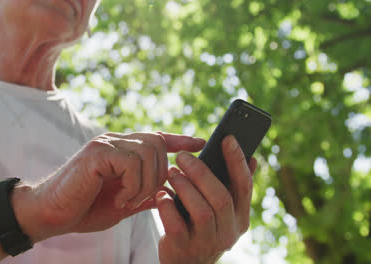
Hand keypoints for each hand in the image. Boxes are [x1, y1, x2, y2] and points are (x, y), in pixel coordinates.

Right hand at [12, 132, 205, 241]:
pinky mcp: (98, 152)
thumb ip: (144, 194)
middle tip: (142, 197)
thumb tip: (168, 193)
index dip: (180, 139)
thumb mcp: (122, 203)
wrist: (51, 214)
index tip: (201, 143)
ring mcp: (106, 144)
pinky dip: (132, 185)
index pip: (157, 138)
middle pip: (158, 144)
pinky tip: (119, 198)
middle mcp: (115, 141)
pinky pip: (131, 163)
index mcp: (122, 151)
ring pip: (148, 152)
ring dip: (145, 183)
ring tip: (128, 200)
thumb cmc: (84, 209)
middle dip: (160, 174)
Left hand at [156, 135, 256, 263]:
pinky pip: (176, 225)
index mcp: (240, 217)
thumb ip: (231, 186)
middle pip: (221, 197)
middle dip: (201, 173)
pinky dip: (168, 206)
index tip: (228, 138)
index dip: (237, 160)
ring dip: (184, 187)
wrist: (185, 263)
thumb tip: (252, 158)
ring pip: (201, 211)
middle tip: (182, 156)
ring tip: (171, 172)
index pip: (244, 185)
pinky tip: (161, 195)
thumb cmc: (201, 227)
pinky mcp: (184, 249)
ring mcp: (207, 243)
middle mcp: (229, 231)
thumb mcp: (220, 210)